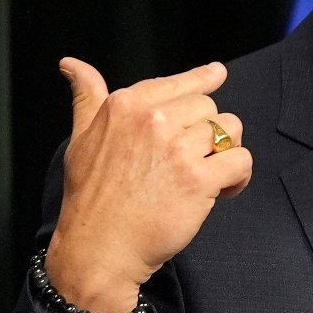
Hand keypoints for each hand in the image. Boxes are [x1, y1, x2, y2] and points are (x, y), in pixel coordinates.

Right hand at [45, 58, 251, 312]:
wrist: (99, 248)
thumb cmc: (91, 198)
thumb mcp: (80, 139)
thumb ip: (87, 98)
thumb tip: (72, 64)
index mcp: (125, 106)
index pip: (178, 83)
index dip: (202, 79)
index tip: (217, 74)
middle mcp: (152, 120)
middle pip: (208, 107)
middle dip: (207, 131)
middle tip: (193, 159)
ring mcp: (176, 148)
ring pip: (229, 129)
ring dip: (226, 152)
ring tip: (208, 175)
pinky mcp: (198, 178)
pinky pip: (240, 160)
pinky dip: (238, 176)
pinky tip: (223, 191)